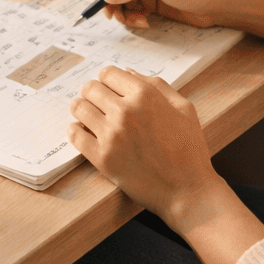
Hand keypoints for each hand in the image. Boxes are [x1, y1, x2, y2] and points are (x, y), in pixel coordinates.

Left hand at [67, 66, 217, 221]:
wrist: (187, 190)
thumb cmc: (189, 149)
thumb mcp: (184, 109)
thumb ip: (157, 85)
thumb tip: (128, 72)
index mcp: (145, 95)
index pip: (108, 73)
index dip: (107, 79)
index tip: (109, 88)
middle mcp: (125, 111)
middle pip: (90, 88)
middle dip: (93, 93)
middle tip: (99, 103)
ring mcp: (111, 135)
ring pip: (79, 108)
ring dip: (82, 109)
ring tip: (89, 117)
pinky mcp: (102, 158)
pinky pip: (74, 135)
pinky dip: (75, 130)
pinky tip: (83, 132)